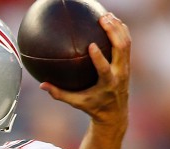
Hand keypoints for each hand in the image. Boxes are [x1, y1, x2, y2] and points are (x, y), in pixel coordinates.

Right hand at [41, 12, 130, 128]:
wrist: (115, 112)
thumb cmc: (92, 106)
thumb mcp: (75, 102)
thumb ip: (59, 94)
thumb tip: (42, 85)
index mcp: (108, 84)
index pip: (104, 69)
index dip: (99, 57)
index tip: (92, 44)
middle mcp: (120, 73)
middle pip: (121, 49)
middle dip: (113, 32)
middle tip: (102, 19)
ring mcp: (126, 67)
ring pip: (126, 43)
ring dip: (118, 27)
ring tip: (106, 15)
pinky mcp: (127, 62)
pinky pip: (127, 42)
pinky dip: (120, 30)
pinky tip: (111, 20)